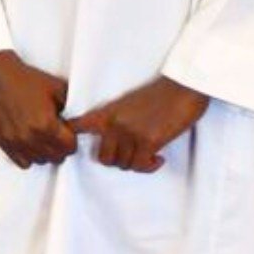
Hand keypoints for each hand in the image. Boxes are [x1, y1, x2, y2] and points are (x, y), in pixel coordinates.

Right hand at [0, 50, 75, 167]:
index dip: (72, 138)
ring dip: (45, 152)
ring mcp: (15, 141)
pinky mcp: (2, 142)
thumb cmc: (26, 79)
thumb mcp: (57, 88)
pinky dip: (29, 156)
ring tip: (42, 136)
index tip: (67, 130)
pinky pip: (23, 163)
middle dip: (60, 147)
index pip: (70, 147)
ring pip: (41, 161)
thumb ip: (71, 109)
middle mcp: (30, 137)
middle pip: (57, 157)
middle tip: (56, 133)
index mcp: (46, 125)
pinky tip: (29, 142)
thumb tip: (78, 123)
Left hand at [66, 76, 208, 172]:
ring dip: (137, 163)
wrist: (182, 87)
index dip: (71, 139)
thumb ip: (113, 120)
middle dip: (119, 160)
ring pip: (123, 164)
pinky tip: (158, 158)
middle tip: (133, 154)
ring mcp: (129, 133)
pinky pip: (140, 165)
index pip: (76, 127)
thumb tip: (107, 140)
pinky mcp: (148, 141)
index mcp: (105, 113)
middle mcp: (113, 123)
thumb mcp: (125, 104)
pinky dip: (149, 166)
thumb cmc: (158, 95)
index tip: (77, 146)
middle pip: (104, 158)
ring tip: (148, 154)